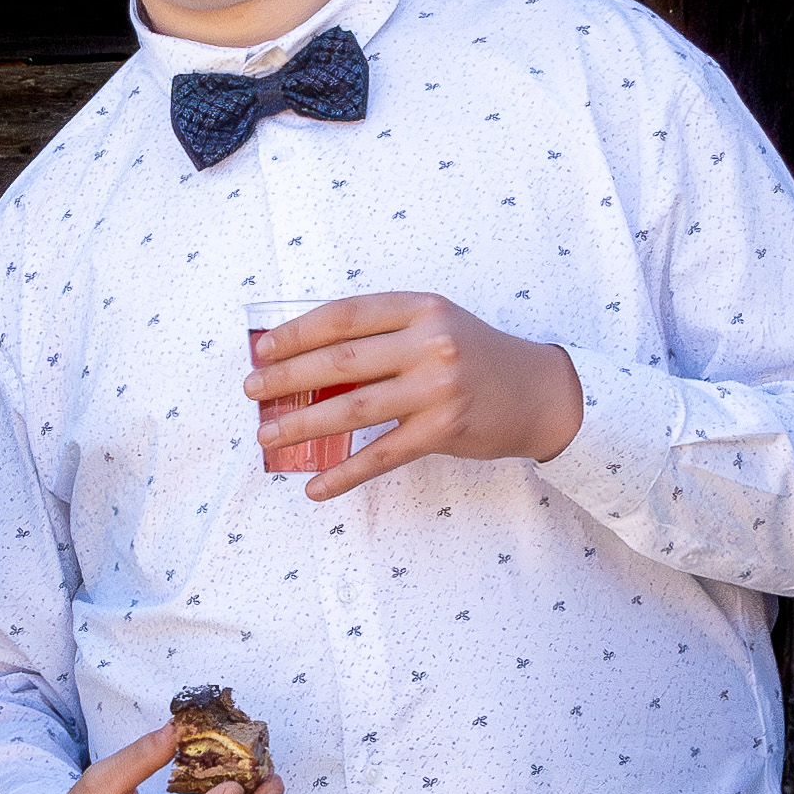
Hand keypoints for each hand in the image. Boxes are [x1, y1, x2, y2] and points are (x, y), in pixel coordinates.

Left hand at [242, 291, 584, 499]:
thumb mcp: (434, 328)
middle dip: (286, 378)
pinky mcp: (444, 429)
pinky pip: (381, 455)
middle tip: (252, 392)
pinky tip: (314, 486)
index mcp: (421, 308)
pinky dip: (343, 473)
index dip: (297, 332)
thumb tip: (306, 362)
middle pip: (340, 362)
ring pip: (352, 408)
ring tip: (268, 436)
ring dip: (302, 425)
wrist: (541, 392)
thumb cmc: (474, 358)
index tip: (262, 349)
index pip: (345, 316)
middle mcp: (430, 343)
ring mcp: (438, 387)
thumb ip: (382, 337)